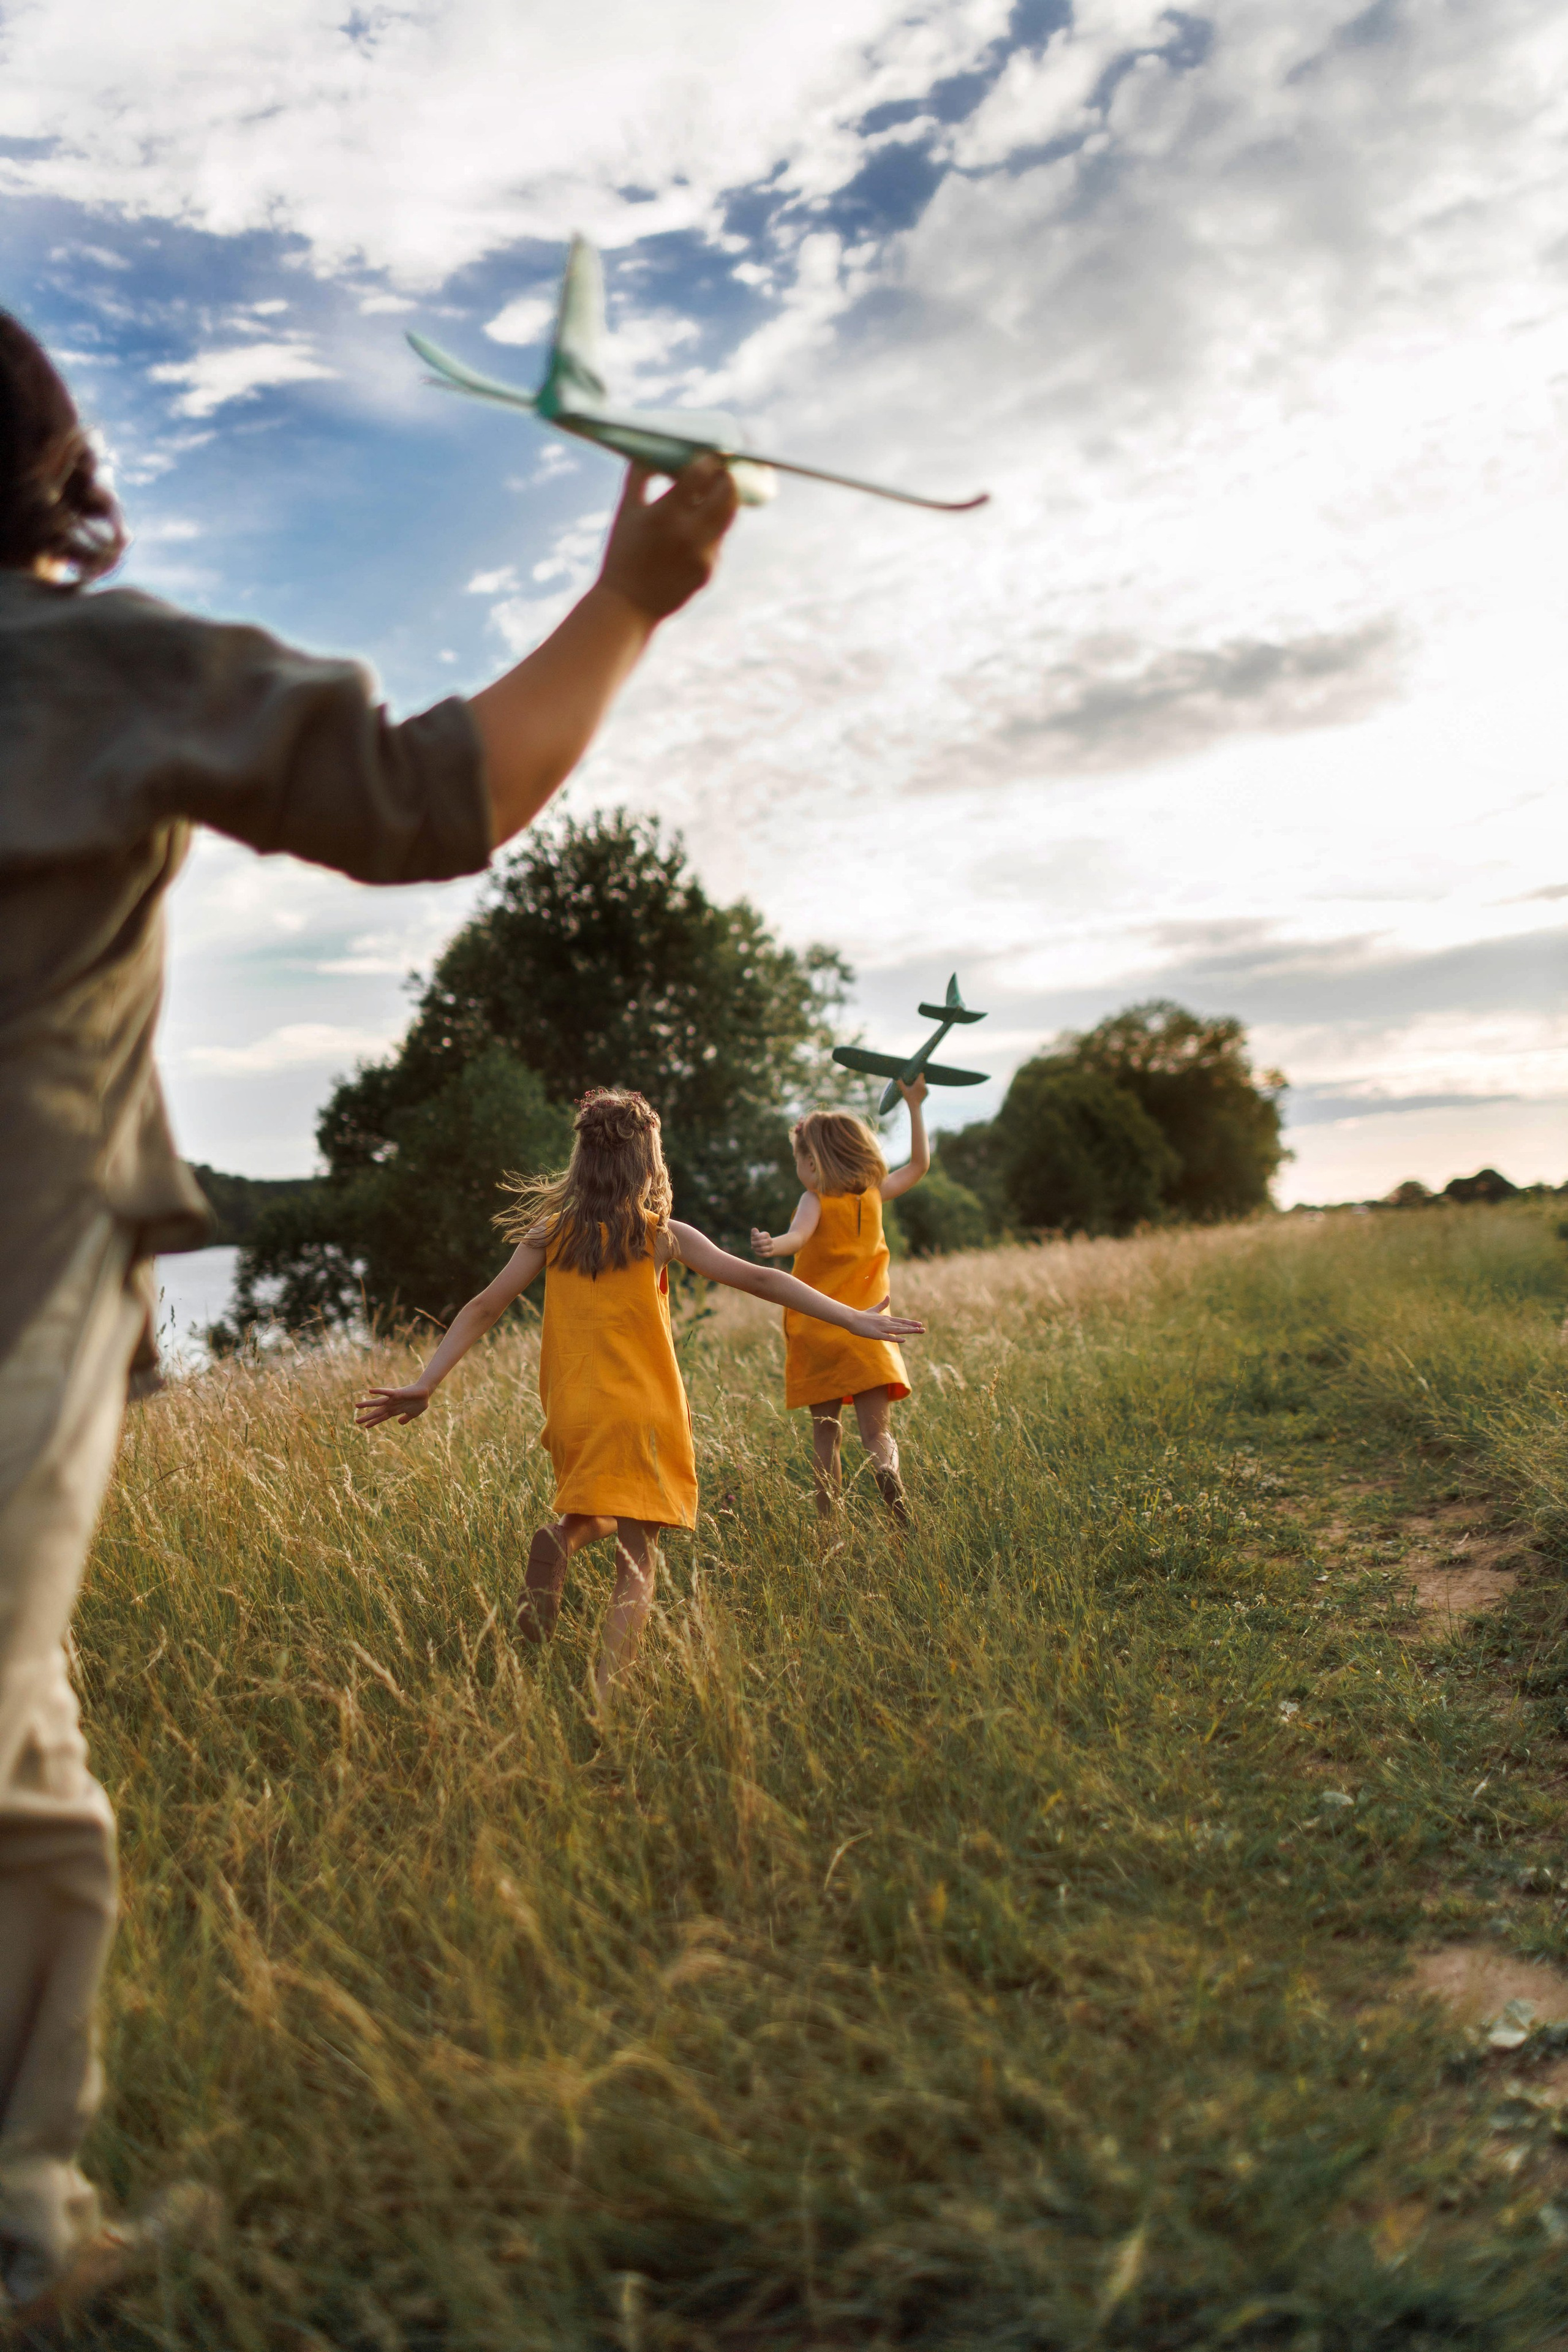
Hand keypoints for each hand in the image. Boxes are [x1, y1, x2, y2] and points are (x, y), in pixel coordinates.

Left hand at [355, 1386, 429, 1428]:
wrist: (426, 1393)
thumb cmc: (420, 1402)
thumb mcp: (413, 1414)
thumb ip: (406, 1418)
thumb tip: (399, 1423)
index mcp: (395, 1411)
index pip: (382, 1417)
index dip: (374, 1422)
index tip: (365, 1426)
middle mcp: (391, 1405)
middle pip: (377, 1412)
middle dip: (367, 1417)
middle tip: (356, 1421)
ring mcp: (393, 1399)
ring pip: (377, 1402)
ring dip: (367, 1404)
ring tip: (356, 1406)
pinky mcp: (396, 1393)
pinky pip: (386, 1392)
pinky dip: (378, 1391)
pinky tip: (370, 1391)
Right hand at [598, 455, 738, 620]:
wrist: (628, 606)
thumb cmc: (622, 554)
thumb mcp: (625, 512)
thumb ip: (640, 476)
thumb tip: (656, 449)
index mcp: (664, 515)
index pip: (701, 474)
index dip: (710, 460)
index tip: (710, 455)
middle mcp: (688, 534)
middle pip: (727, 493)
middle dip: (727, 478)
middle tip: (722, 471)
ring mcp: (703, 555)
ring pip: (727, 517)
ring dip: (723, 502)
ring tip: (710, 497)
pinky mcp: (709, 571)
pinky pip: (717, 541)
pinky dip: (708, 532)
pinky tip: (690, 538)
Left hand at [751, 1227, 776, 1258]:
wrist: (767, 1245)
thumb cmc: (759, 1239)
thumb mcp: (756, 1234)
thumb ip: (754, 1232)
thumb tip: (754, 1229)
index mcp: (766, 1234)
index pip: (758, 1236)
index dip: (753, 1238)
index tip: (752, 1239)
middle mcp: (770, 1240)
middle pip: (760, 1243)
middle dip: (754, 1244)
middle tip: (752, 1244)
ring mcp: (771, 1247)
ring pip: (762, 1249)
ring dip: (756, 1249)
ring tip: (753, 1248)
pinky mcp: (770, 1253)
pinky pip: (764, 1254)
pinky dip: (759, 1254)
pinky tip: (756, 1252)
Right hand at [852, 1308, 924, 1338]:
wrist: (852, 1319)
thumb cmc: (863, 1316)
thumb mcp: (874, 1310)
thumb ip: (882, 1304)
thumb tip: (888, 1296)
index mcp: (886, 1318)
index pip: (901, 1321)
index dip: (910, 1323)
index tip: (919, 1324)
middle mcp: (886, 1323)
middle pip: (902, 1325)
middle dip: (913, 1328)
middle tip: (924, 1330)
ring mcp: (882, 1328)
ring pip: (898, 1330)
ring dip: (908, 1331)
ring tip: (918, 1332)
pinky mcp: (876, 1334)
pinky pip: (888, 1337)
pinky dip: (896, 1338)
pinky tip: (903, 1339)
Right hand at [899, 1073, 927, 1106]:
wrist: (915, 1106)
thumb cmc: (909, 1097)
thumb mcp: (904, 1090)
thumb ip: (900, 1083)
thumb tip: (897, 1078)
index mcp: (919, 1083)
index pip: (921, 1074)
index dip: (918, 1074)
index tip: (914, 1076)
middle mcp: (924, 1085)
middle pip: (923, 1079)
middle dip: (919, 1079)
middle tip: (913, 1082)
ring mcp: (926, 1089)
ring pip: (924, 1084)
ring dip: (921, 1084)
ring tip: (915, 1087)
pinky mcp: (928, 1093)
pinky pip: (925, 1088)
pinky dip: (922, 1089)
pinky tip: (918, 1091)